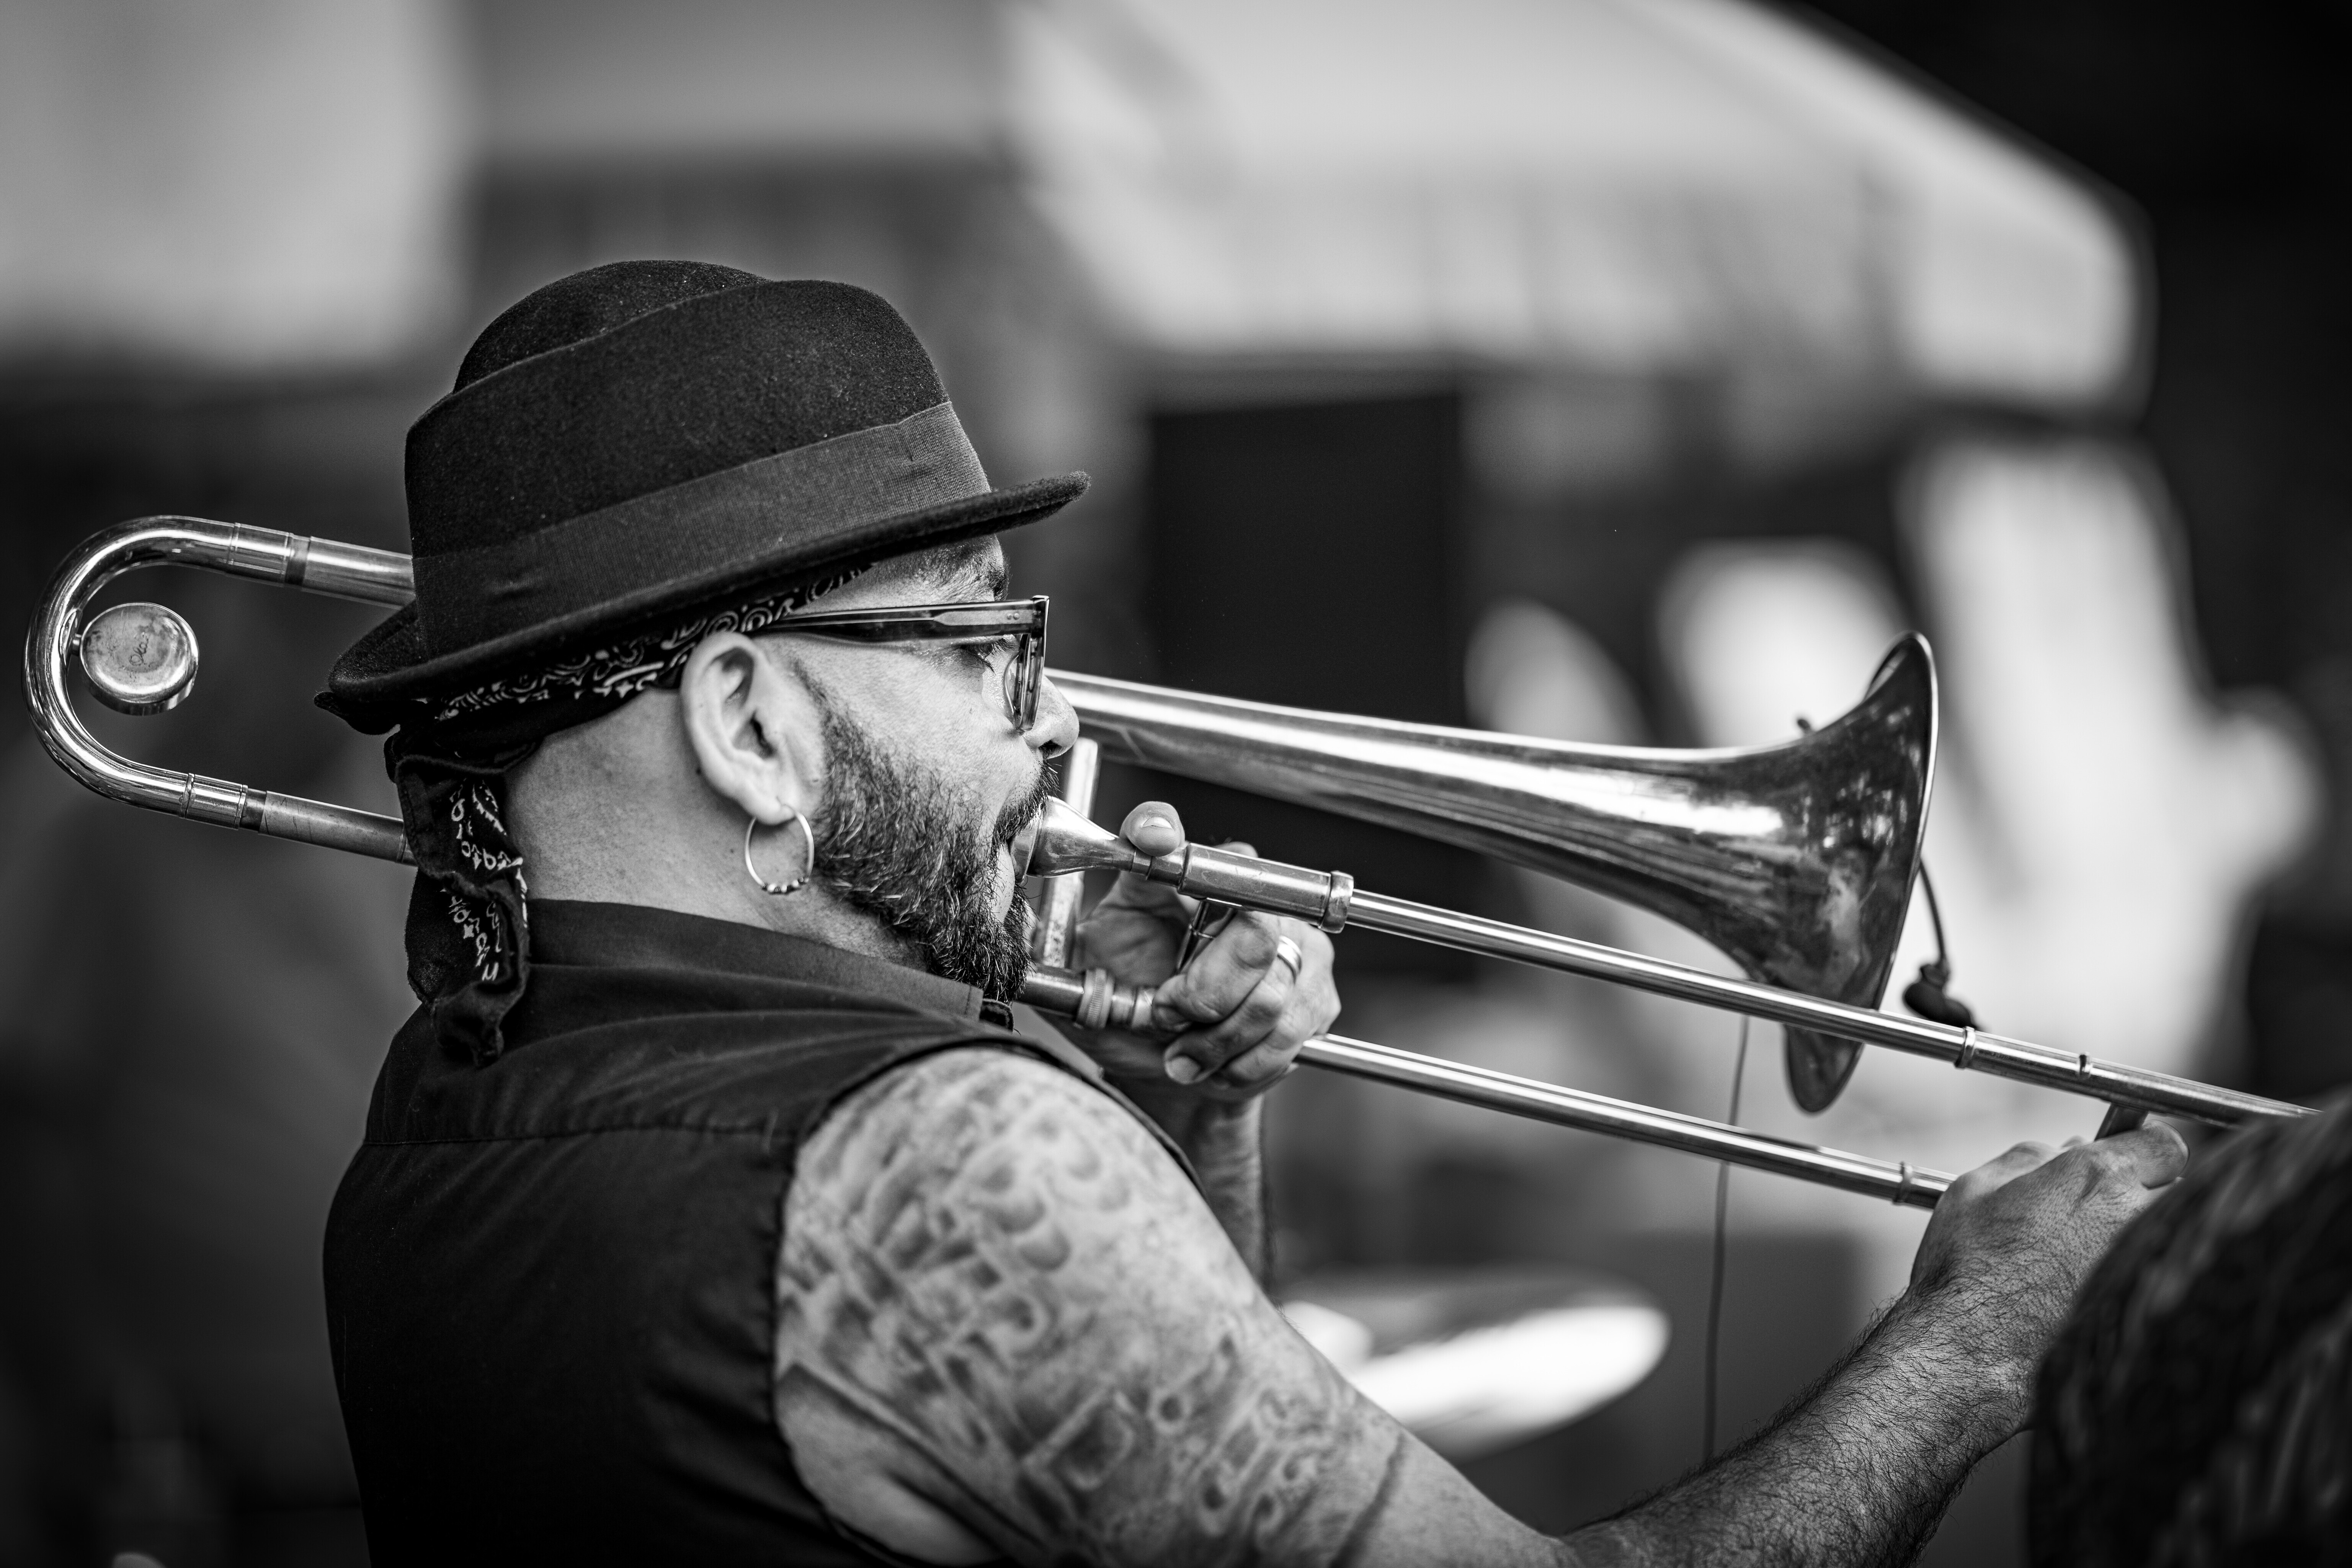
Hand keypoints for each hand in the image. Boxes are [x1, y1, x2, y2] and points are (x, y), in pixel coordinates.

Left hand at [1066, 800, 1339, 1096]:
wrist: (1171, 1070)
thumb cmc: (1131, 1009)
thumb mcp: (1088, 968)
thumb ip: (1063, 937)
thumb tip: (1026, 903)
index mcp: (1185, 878)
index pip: (1170, 830)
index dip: (1163, 832)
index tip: (1152, 843)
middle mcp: (1249, 896)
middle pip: (1252, 930)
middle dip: (1204, 992)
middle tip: (1165, 1013)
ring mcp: (1295, 943)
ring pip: (1271, 993)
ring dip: (1218, 1038)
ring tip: (1183, 1053)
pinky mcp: (1316, 995)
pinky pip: (1288, 1030)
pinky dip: (1243, 1060)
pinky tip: (1214, 1062)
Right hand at [1904, 1122, 2186, 1398]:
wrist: (1974, 1350)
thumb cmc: (1966, 1268)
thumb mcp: (1974, 1190)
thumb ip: (2027, 1159)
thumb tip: (2065, 1150)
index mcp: (2094, 1176)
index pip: (2164, 1147)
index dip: (2147, 1154)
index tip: (2133, 1165)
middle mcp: (2133, 1217)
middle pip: (2175, 1196)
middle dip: (2145, 1199)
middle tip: (2103, 1216)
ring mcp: (2147, 1269)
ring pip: (2166, 1243)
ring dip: (2142, 1242)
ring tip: (2093, 1261)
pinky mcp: (2147, 1312)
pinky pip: (2159, 1286)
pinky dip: (2139, 1285)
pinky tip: (2092, 1296)